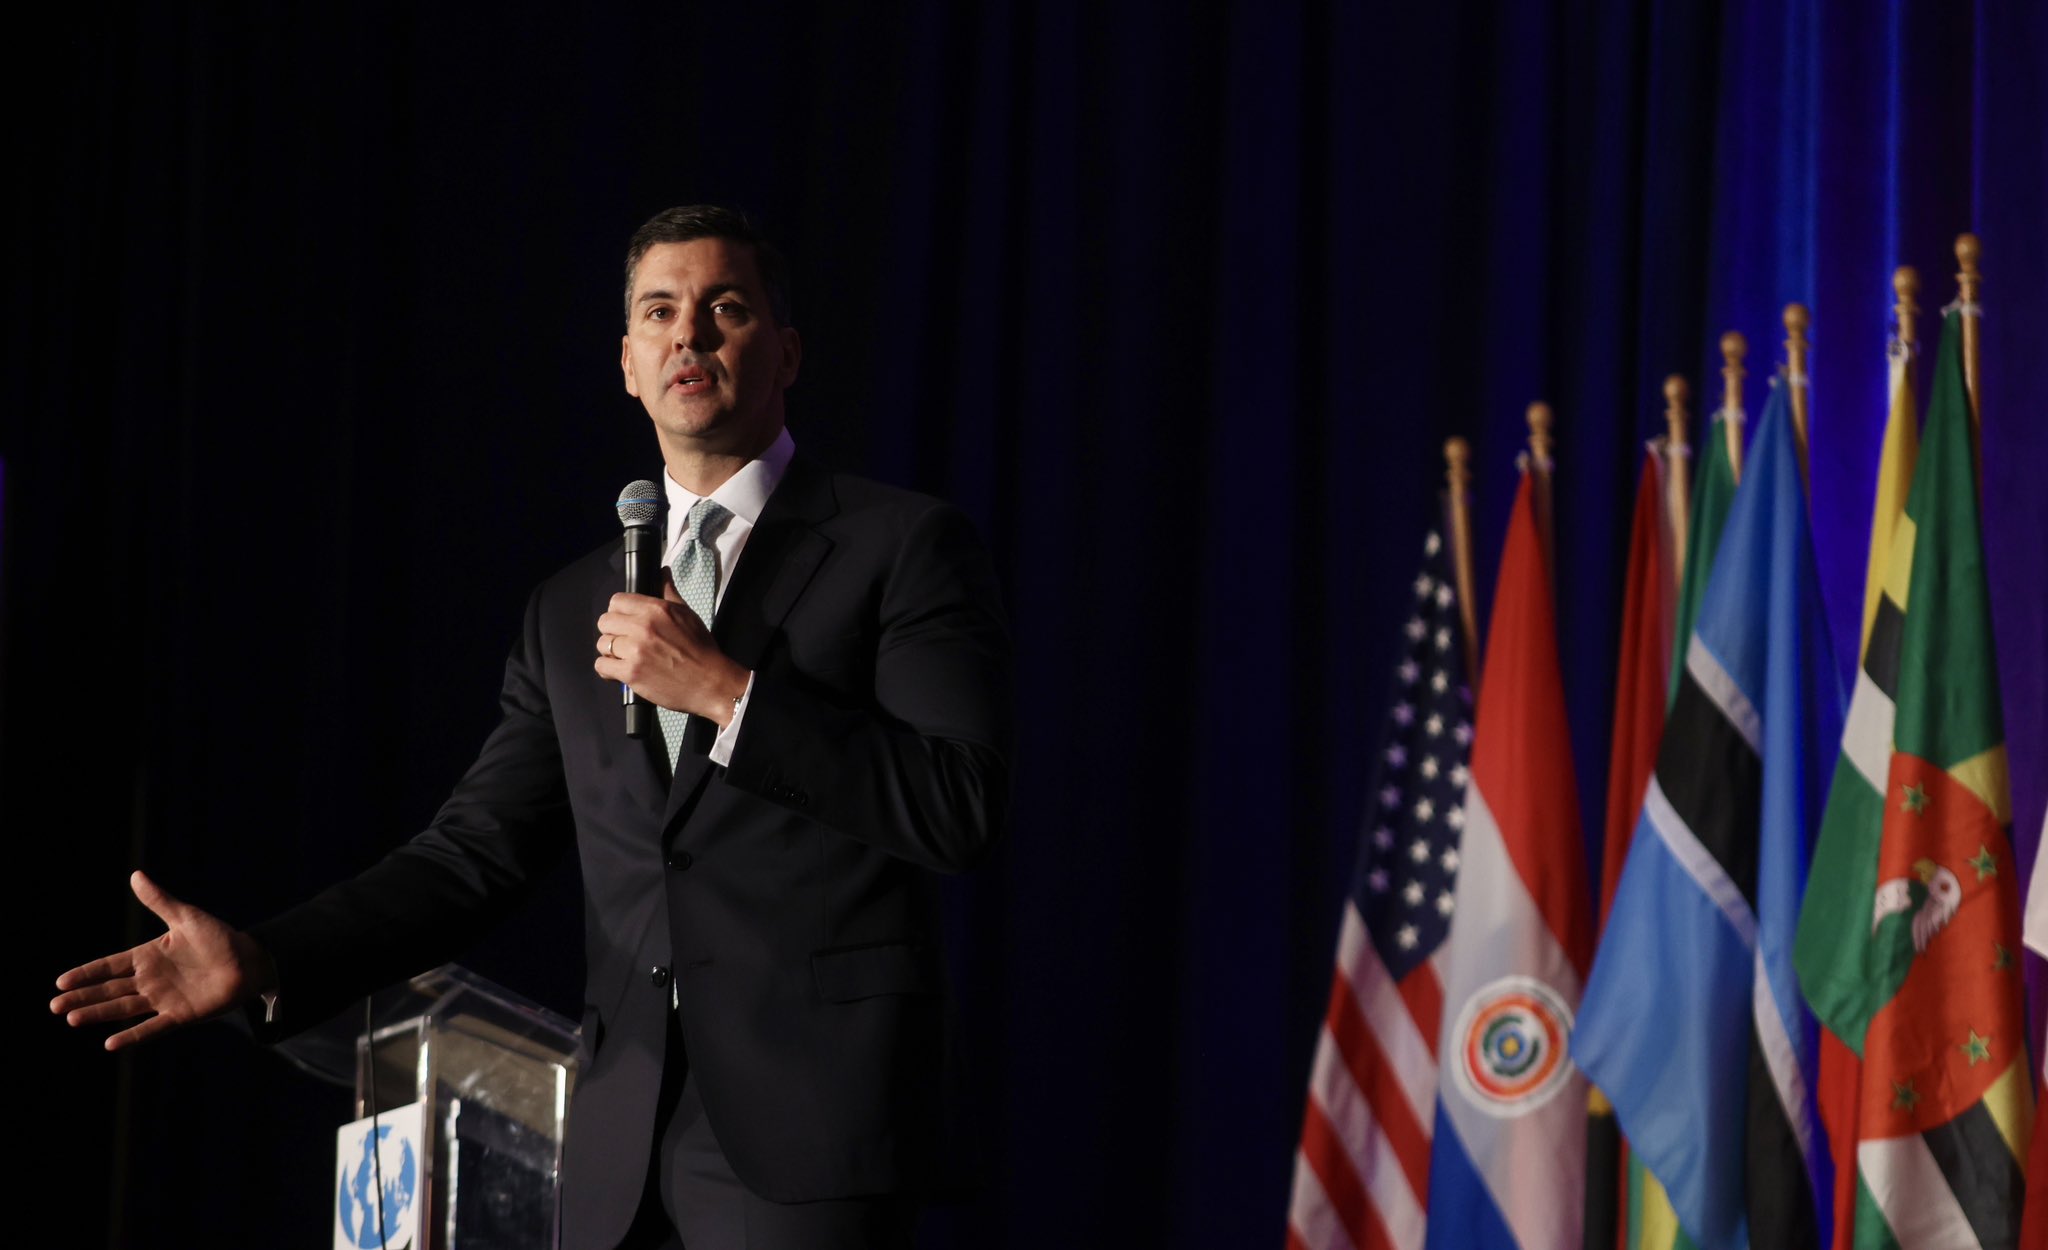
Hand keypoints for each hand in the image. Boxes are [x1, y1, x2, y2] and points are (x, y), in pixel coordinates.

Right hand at [51, 871, 274, 1050]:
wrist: (250, 960)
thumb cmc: (219, 938)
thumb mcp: (186, 917)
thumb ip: (159, 901)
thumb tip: (136, 875)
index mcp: (148, 956)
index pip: (109, 966)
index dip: (86, 973)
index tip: (61, 982)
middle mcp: (150, 980)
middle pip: (109, 990)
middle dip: (82, 997)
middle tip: (55, 1005)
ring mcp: (163, 999)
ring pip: (123, 1008)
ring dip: (98, 1013)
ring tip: (72, 1019)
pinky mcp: (179, 1014)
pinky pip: (151, 1027)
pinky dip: (132, 1036)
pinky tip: (110, 1044)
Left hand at [594, 570, 750, 722]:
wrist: (711, 682)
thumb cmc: (701, 649)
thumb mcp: (688, 614)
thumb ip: (669, 592)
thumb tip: (662, 571)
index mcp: (656, 609)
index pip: (617, 601)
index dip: (619, 612)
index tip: (626, 621)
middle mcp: (642, 627)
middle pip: (605, 622)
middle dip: (613, 631)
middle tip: (625, 641)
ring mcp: (635, 651)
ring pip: (602, 644)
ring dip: (611, 652)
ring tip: (625, 657)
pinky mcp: (631, 674)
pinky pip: (602, 666)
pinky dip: (608, 670)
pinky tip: (620, 670)